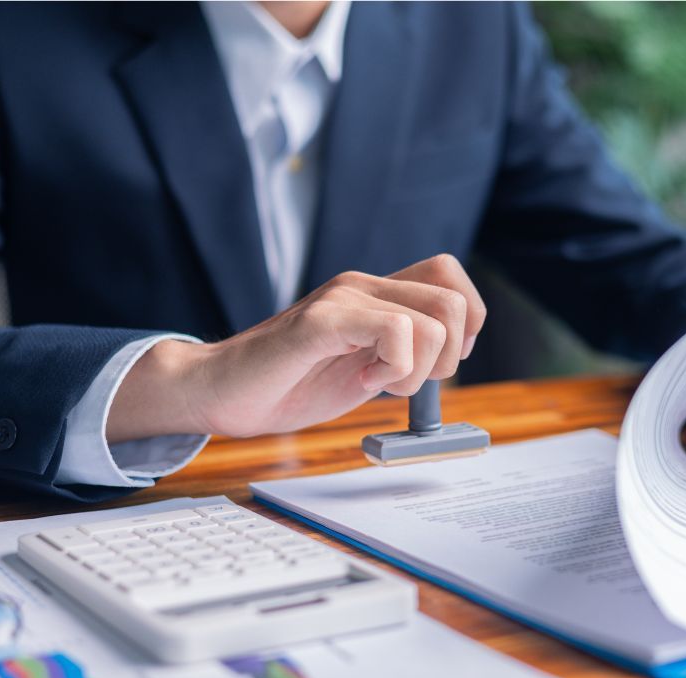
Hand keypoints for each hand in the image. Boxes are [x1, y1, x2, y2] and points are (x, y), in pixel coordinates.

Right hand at [107, 255, 485, 440]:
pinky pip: (395, 330)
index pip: (451, 277)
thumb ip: (398, 356)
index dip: (467, 322)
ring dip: (418, 368)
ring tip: (375, 381)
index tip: (439, 363)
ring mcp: (341, 300)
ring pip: (432, 320)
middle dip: (448, 356)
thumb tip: (447, 363)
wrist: (218, 391)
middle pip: (452, 299)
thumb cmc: (285, 383)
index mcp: (374, 294)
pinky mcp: (321, 322)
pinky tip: (360, 380)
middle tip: (404, 382)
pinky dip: (394, 368)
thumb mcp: (360, 367)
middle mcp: (361, 286)